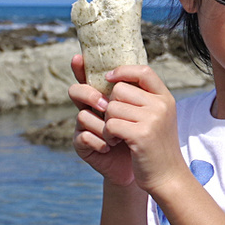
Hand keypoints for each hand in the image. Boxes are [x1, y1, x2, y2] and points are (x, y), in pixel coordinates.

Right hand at [67, 55, 135, 187]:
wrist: (145, 166)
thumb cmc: (145, 135)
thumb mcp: (147, 110)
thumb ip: (139, 91)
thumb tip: (137, 70)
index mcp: (105, 96)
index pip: (89, 77)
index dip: (81, 67)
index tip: (78, 58)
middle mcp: (91, 108)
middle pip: (77, 90)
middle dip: (90, 95)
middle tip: (105, 105)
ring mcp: (84, 126)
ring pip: (83, 115)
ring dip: (104, 127)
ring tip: (119, 138)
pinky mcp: (82, 145)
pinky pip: (84, 136)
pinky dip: (100, 142)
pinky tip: (110, 148)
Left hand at [71, 58, 187, 195]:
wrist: (167, 177)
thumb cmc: (155, 147)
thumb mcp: (156, 118)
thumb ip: (142, 99)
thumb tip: (116, 79)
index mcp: (165, 98)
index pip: (143, 71)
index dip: (123, 70)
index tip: (109, 77)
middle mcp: (161, 105)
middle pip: (119, 90)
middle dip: (111, 105)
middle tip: (116, 122)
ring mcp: (152, 119)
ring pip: (112, 107)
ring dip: (107, 122)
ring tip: (116, 135)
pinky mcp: (141, 135)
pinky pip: (110, 124)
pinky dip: (107, 134)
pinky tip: (115, 142)